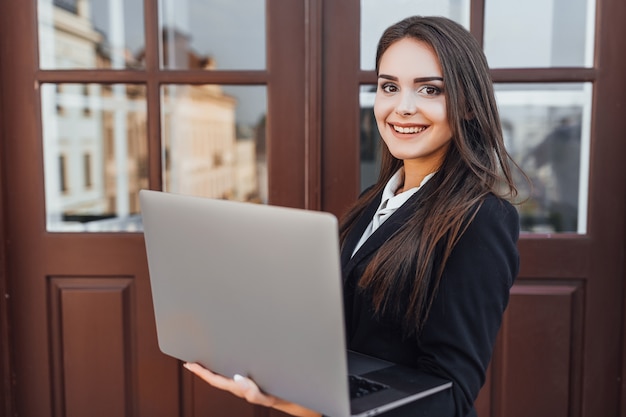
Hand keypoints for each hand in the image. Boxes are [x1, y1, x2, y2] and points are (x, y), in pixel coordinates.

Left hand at [183, 363, 321, 416]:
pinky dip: (231, 360)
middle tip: (193, 353)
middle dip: (204, 366)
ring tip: (208, 352)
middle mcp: (240, 383)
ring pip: (227, 372)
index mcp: (239, 388)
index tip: (189, 364)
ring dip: (216, 363)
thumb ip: (252, 392)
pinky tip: (232, 354)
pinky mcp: (255, 376)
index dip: (201, 372)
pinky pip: (238, 368)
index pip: (215, 379)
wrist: (296, 400)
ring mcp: (247, 381)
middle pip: (217, 375)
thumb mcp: (267, 397)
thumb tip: (236, 378)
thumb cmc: (280, 397)